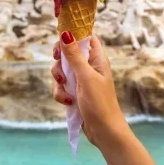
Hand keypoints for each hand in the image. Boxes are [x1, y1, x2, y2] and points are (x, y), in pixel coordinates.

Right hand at [51, 33, 126, 149]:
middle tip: (59, 66)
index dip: (73, 34)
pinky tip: (68, 102)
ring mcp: (81, 80)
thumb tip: (65, 33)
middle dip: (60, 61)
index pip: (85, 37)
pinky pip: (61, 86)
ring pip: (62, 70)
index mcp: (97, 58)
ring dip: (59, 80)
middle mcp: (89, 66)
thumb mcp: (85, 77)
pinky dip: (61, 93)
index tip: (60, 38)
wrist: (103, 131)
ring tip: (66, 91)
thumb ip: (74, 56)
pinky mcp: (75, 93)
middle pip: (68, 53)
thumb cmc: (100, 102)